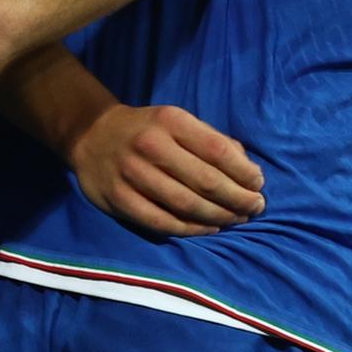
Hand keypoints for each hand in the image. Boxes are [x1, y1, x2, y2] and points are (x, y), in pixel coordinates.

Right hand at [72, 102, 265, 238]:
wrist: (91, 135)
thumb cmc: (147, 130)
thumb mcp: (178, 121)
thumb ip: (213, 141)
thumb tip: (248, 169)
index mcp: (171, 121)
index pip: (218, 151)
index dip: (244, 173)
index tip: (259, 184)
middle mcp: (151, 145)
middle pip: (206, 181)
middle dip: (238, 198)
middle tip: (256, 208)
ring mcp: (132, 174)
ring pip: (186, 205)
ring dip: (219, 216)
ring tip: (237, 219)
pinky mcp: (119, 199)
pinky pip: (162, 222)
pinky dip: (191, 230)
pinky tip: (209, 229)